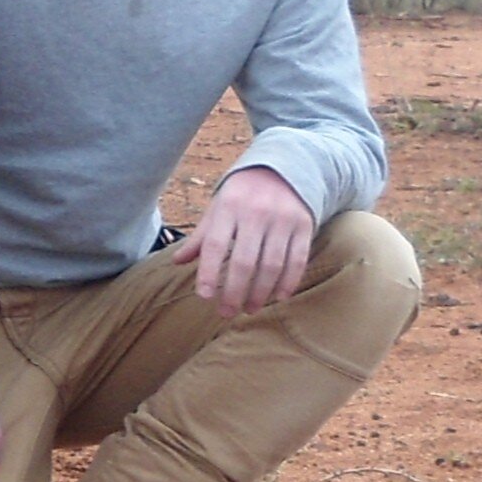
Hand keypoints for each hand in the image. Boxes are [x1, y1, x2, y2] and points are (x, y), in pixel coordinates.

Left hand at [172, 166, 315, 316]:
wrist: (283, 168)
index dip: (208, 272)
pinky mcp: (304, 225)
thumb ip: (201, 237)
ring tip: (250, 308)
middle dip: (234, 292)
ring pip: (271, 265)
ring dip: (260, 293)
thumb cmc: (242, 195)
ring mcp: (283, 219)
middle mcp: (256, 212)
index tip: (204, 297)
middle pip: (244, 261)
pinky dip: (288, 282)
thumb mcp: (218, 208)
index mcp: (229, 206)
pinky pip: (297, 260)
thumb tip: (176, 261)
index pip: (215, 245)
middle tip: (227, 313)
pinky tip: (278, 297)